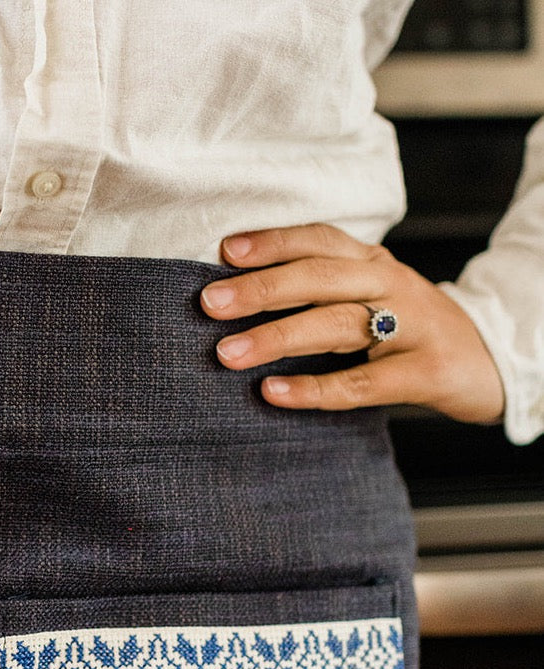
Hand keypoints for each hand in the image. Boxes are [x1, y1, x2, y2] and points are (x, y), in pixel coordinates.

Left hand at [200, 223, 504, 424]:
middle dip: (262, 289)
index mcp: (373, 264)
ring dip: (276, 337)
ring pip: (336, 324)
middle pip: (321, 278)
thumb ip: (319, 294)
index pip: (319, 241)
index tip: (225, 252)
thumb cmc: (410, 332)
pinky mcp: (425, 372)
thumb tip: (236, 298)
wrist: (494, 361)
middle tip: (209, 304)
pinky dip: (314, 388)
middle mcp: (391, 285)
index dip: (274, 242)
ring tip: (226, 353)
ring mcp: (412, 327)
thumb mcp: (370, 299)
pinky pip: (361, 382)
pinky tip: (272, 392)